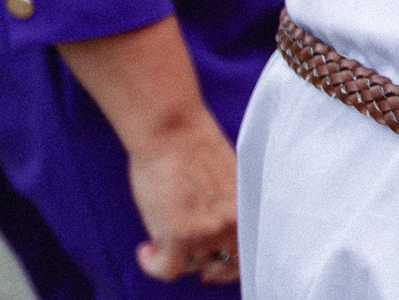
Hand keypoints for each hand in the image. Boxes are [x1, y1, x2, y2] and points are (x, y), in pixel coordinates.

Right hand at [123, 116, 240, 283]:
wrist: (172, 129)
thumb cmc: (194, 145)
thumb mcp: (227, 178)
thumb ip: (228, 206)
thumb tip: (216, 231)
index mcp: (250, 205)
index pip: (253, 249)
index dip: (235, 259)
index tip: (218, 261)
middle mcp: (235, 220)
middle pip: (228, 264)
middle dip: (209, 266)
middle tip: (189, 257)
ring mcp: (208, 230)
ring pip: (196, 267)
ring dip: (179, 260)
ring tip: (162, 245)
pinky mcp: (179, 235)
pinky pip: (167, 269)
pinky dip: (153, 264)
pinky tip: (145, 249)